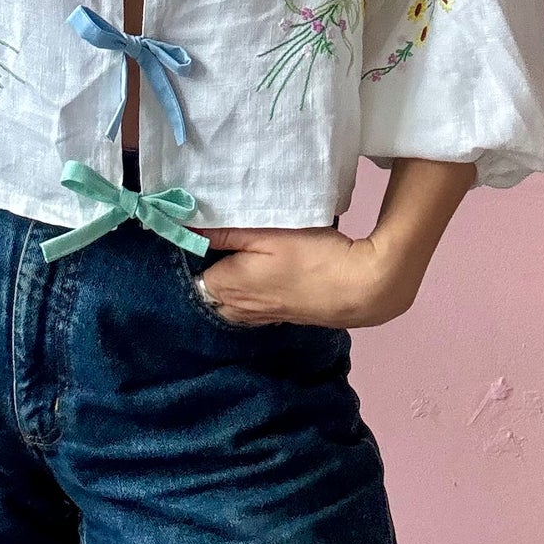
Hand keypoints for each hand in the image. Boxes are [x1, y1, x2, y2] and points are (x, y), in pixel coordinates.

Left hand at [184, 224, 423, 328]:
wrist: (358, 288)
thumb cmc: (310, 255)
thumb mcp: (265, 233)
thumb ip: (223, 231)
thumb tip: (185, 225)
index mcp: (224, 288)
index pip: (190, 270)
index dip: (193, 248)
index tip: (201, 225)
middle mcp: (235, 309)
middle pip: (208, 286)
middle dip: (209, 264)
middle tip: (220, 234)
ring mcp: (258, 318)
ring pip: (228, 296)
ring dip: (229, 276)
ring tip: (240, 250)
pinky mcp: (277, 317)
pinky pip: (249, 303)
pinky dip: (248, 288)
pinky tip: (261, 270)